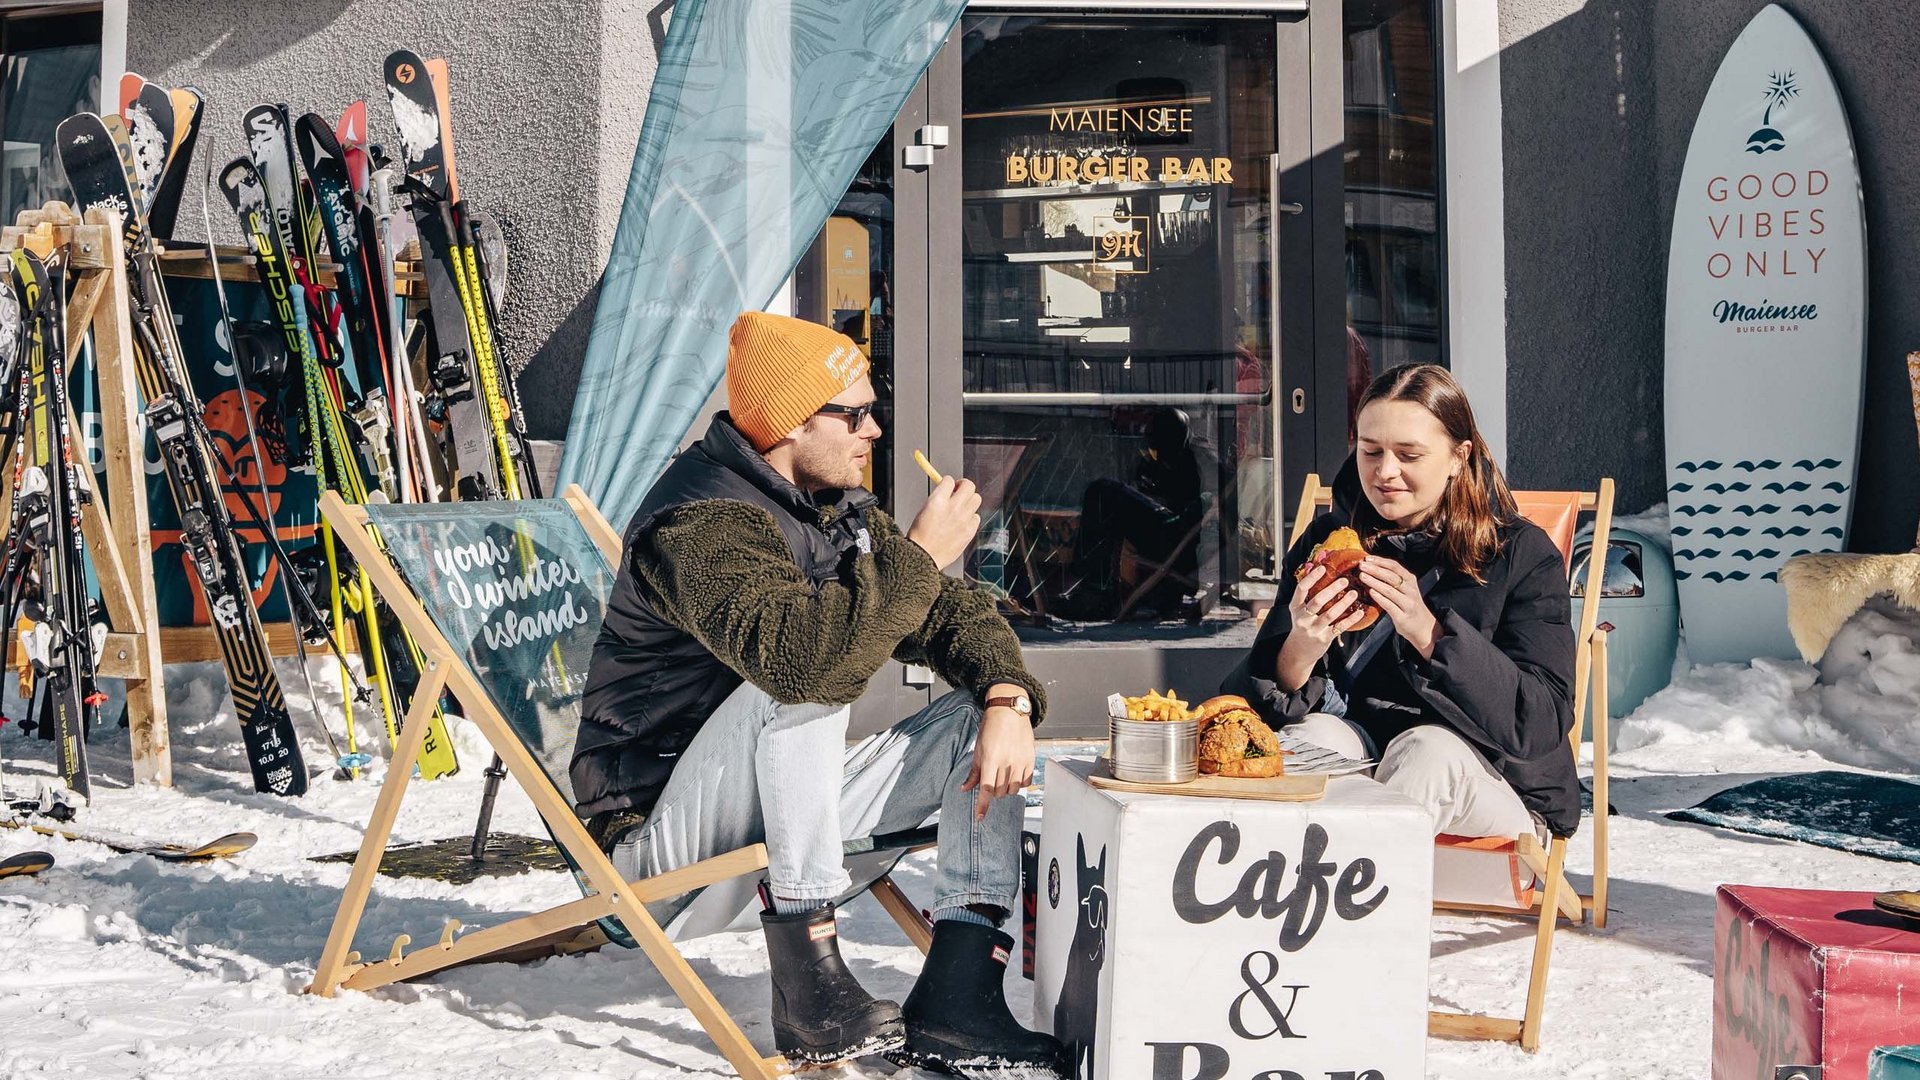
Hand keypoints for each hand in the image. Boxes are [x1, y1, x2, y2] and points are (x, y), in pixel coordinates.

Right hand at [908, 476, 981, 569]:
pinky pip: (977, 517)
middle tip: (959, 491)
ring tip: (962, 507)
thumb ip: (937, 498)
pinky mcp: (970, 531)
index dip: (948, 482)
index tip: (949, 486)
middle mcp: (953, 508)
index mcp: (937, 500)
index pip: (949, 480)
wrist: (924, 557)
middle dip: (964, 486)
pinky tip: (963, 522)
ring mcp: (963, 519)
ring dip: (969, 500)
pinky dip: (971, 517)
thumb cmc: (920, 536)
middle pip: (969, 486)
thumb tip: (947, 491)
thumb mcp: (923, 510)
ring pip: (976, 499)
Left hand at [963, 703, 1034, 819]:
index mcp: (991, 759)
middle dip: (994, 792)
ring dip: (1006, 789)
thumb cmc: (991, 727)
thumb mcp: (978, 749)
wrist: (1009, 710)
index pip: (986, 789)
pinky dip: (1019, 783)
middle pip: (1000, 792)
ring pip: (1013, 790)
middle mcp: (1007, 762)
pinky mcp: (1030, 760)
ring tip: (1003, 776)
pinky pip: (1026, 782)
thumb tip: (965, 788)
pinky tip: (1014, 775)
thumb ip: (973, 771)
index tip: (980, 817)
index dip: (982, 805)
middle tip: (991, 781)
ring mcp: (1020, 761)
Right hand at [1286, 564, 1373, 649]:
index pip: (1301, 589)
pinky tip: (1360, 612)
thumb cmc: (1303, 624)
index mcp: (1295, 607)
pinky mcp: (1324, 638)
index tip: (1323, 568)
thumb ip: (1307, 595)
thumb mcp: (1300, 610)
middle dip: (1332, 589)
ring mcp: (1313, 629)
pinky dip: (1351, 619)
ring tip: (1354, 593)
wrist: (1299, 650)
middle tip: (1345, 580)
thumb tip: (1317, 569)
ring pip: (1330, 614)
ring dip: (1343, 603)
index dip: (1312, 578)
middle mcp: (1302, 618)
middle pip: (1318, 601)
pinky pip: (1339, 627)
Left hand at [1357, 556, 1440, 657]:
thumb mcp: (1405, 589)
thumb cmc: (1409, 605)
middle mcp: (1410, 591)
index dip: (1380, 561)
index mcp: (1410, 581)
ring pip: (1389, 590)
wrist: (1423, 627)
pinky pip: (1389, 605)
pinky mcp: (1402, 617)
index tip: (1367, 558)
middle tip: (1362, 566)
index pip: (1395, 566)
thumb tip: (1371, 567)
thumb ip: (1393, 579)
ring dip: (1374, 581)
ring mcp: (1407, 604)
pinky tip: (1371, 592)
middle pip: (1391, 576)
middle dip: (1375, 569)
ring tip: (1362, 576)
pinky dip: (1379, 598)